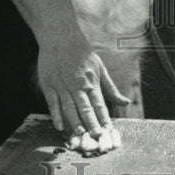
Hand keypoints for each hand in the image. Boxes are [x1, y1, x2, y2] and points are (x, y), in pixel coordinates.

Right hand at [37, 33, 128, 149]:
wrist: (60, 35)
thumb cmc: (81, 52)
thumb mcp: (100, 67)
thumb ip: (110, 88)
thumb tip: (125, 102)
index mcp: (91, 81)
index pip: (99, 104)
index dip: (104, 119)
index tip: (108, 132)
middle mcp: (77, 84)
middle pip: (85, 108)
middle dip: (92, 124)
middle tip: (96, 138)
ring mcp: (62, 85)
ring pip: (69, 107)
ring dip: (75, 122)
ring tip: (81, 135)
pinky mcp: (48, 84)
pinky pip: (52, 102)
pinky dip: (56, 115)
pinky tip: (60, 126)